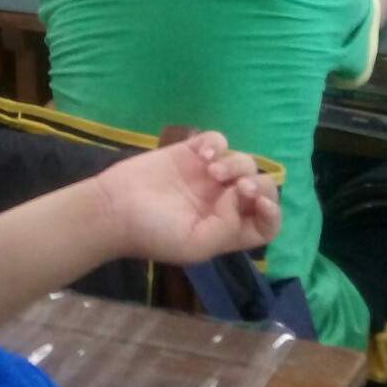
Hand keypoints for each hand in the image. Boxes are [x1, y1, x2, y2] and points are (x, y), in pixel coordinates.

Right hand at [90, 133, 279, 264]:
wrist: (115, 208)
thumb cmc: (154, 233)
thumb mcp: (196, 245)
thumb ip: (227, 226)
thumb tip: (236, 196)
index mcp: (228, 229)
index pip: (266, 222)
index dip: (271, 212)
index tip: (256, 202)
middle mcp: (223, 202)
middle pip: (261, 188)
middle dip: (256, 185)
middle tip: (236, 187)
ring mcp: (207, 176)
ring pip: (242, 162)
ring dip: (234, 165)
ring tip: (209, 170)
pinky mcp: (190, 153)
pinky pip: (217, 141)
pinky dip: (215, 143)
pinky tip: (200, 154)